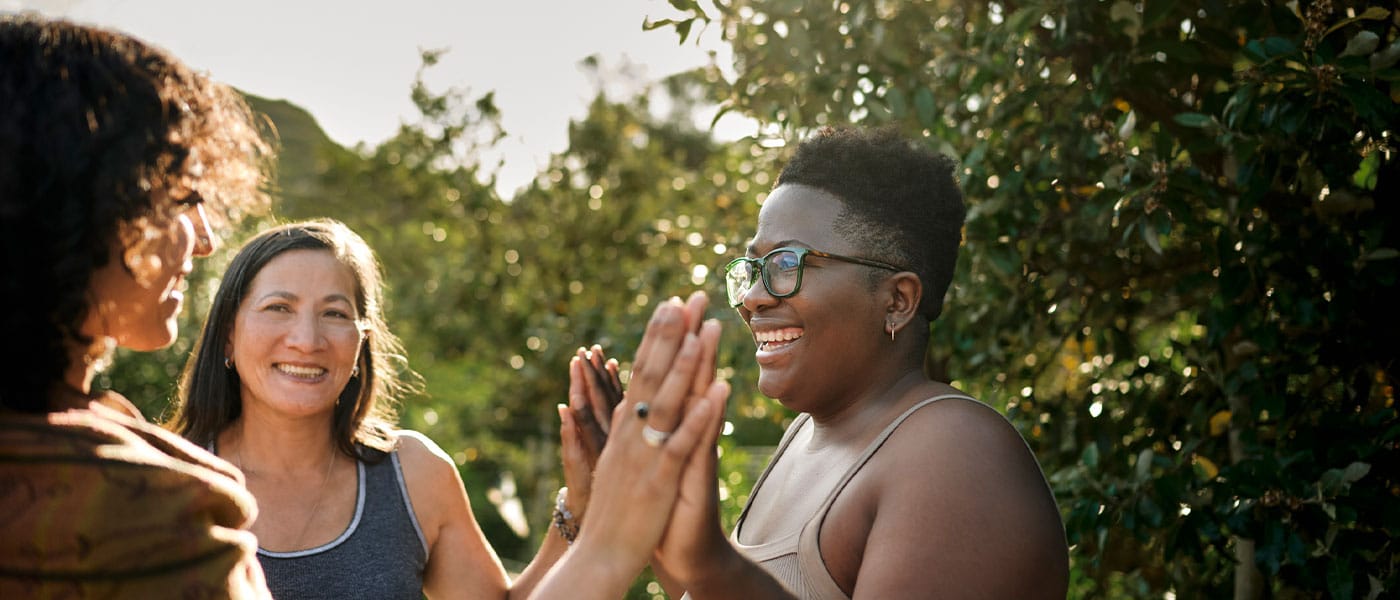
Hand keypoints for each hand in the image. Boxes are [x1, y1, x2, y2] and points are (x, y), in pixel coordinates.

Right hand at [564, 299, 728, 585]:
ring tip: (704, 327)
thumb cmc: (611, 514)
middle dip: (669, 333)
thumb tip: (600, 405)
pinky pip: (682, 443)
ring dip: (686, 361)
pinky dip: (700, 416)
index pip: (641, 372)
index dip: (656, 337)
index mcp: (624, 429)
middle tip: (685, 295)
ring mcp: (645, 454)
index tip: (670, 303)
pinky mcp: (659, 480)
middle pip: (652, 374)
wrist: (600, 558)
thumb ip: (609, 433)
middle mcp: (632, 434)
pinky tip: (717, 391)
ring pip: (667, 400)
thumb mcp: (609, 465)